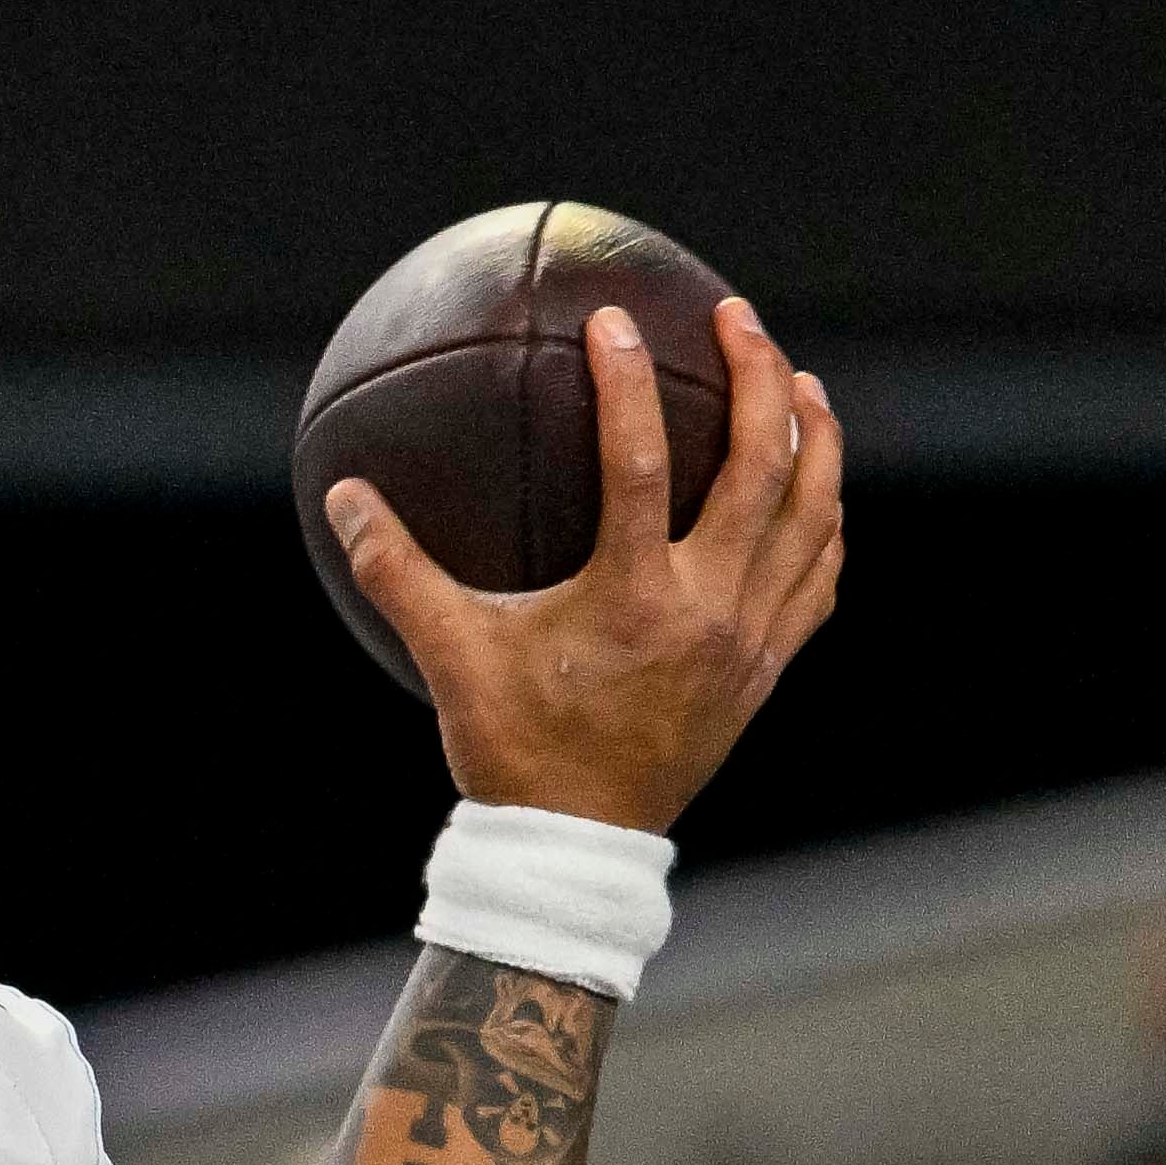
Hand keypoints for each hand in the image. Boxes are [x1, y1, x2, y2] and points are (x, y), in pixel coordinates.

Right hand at [329, 298, 844, 832]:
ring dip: (815, 439)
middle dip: (759, 377)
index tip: (611, 319)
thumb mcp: (451, 657)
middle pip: (763, 466)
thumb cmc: (514, 750)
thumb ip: (396, 572)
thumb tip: (342, 497)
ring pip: (812, 515)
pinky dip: (823, 522)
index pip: (640, 461)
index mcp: (634, 597)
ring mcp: (750, 638)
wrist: (579, 845)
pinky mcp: (767, 667)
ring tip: (799, 381)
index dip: (626, 381)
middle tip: (735, 319)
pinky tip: (816, 489)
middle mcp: (709, 608)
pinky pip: (818, 578)